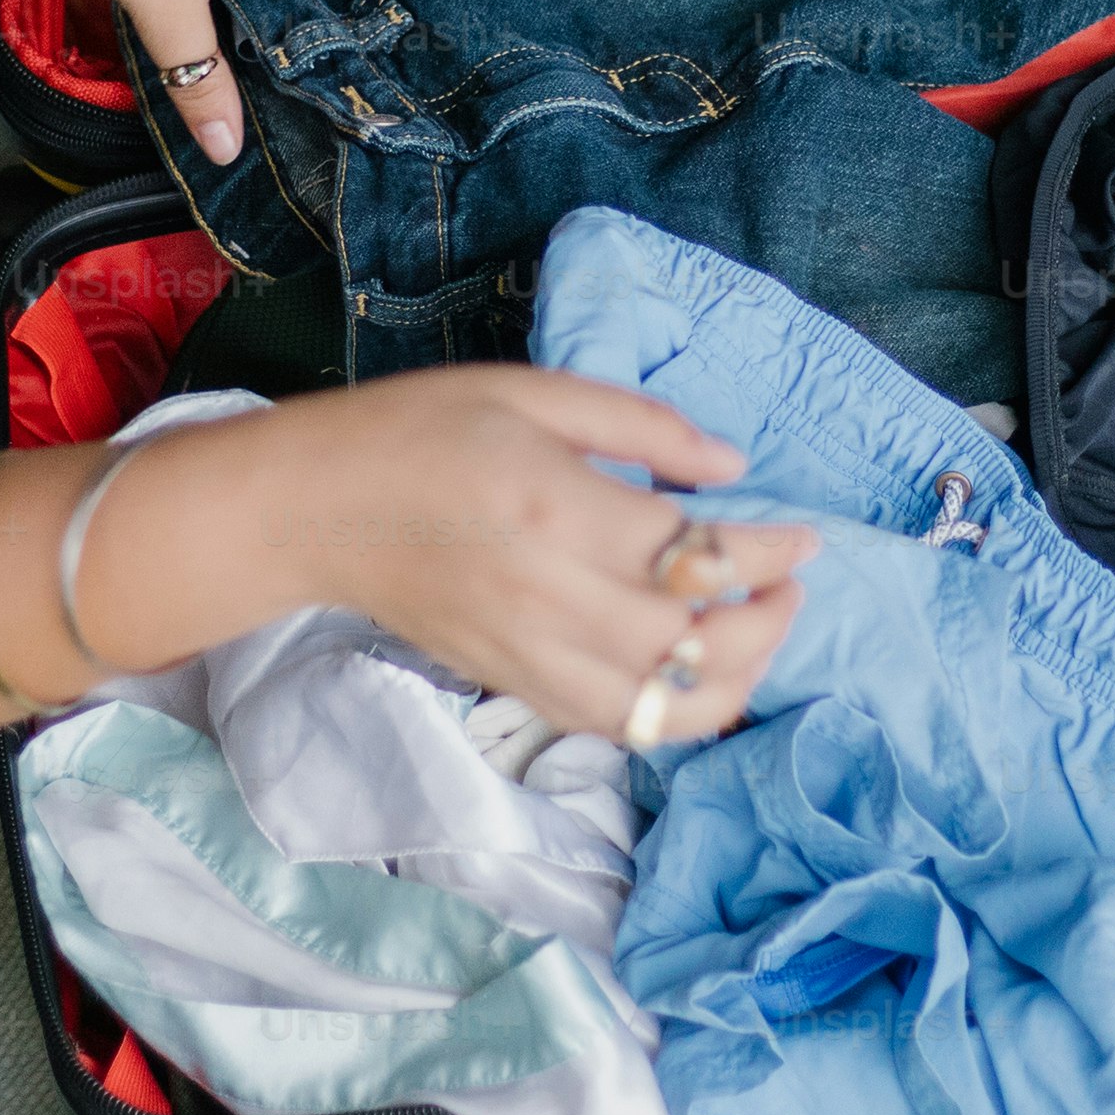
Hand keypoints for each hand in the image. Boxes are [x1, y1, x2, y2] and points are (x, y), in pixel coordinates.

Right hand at [113, 371, 813, 747]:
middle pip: (687, 648)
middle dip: (763, 625)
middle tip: (790, 590)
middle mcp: (544, 594)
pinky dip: (663, 716)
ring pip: (651, 713)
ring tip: (754, 642)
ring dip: (726, 688)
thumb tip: (732, 465)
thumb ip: (641, 427)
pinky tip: (693, 680)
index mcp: (554, 506)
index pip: (694, 556)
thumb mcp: (533, 389)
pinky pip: (604, 724)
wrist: (312, 505)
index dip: (767, 554)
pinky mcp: (506, 681)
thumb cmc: (419, 429)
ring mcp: (523, 652)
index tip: (802, 538)